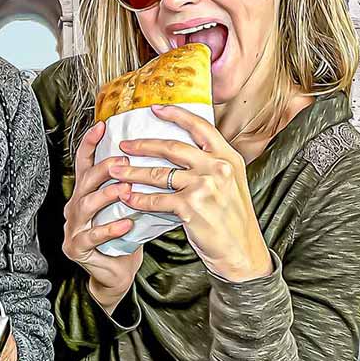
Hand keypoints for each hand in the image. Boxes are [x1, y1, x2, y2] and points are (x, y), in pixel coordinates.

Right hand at [60, 120, 143, 313]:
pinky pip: (92, 236)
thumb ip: (131, 186)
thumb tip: (156, 158)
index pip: (84, 163)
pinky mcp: (77, 248)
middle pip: (85, 182)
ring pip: (86, 206)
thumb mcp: (126, 207)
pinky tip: (126, 224)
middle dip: (104, 169)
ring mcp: (73, 228)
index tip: (102, 126)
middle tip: (124, 161)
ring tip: (125, 190)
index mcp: (86, 194)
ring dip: (107, 196)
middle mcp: (75, 208)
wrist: (117, 274)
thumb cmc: (124, 237)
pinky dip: (110, 229)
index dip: (90, 144)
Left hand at [108, 105, 271, 280]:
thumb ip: (212, 165)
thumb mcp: (232, 183)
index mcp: (228, 158)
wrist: (242, 251)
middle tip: (124, 145)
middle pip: (172, 147)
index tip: (156, 109)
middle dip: (143, 145)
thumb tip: (186, 152)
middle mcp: (217, 168)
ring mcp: (204, 186)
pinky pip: (157, 199)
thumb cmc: (234, 220)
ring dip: (134, 172)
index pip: (200, 127)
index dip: (176, 115)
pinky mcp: (191, 206)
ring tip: (117, 171)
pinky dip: (139, 198)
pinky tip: (129, 198)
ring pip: (159, 173)